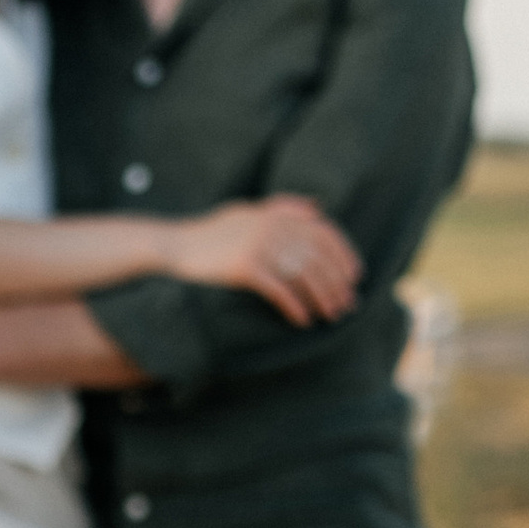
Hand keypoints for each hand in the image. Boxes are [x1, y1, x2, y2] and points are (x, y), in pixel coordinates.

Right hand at [163, 194, 362, 323]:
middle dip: (337, 283)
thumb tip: (319, 209)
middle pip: (317, 257)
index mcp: (277, 214)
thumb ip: (282, 208)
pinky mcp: (244, 267)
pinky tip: (302, 320)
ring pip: (303, 275)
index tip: (355, 277)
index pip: (324, 232)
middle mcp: (272, 226)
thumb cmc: (211, 233)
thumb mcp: (247, 213)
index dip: (344, 255)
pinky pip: (279, 290)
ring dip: (321, 298)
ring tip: (330, 316)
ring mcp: (258, 245)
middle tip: (347, 306)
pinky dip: (294, 306)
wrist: (173, 246)